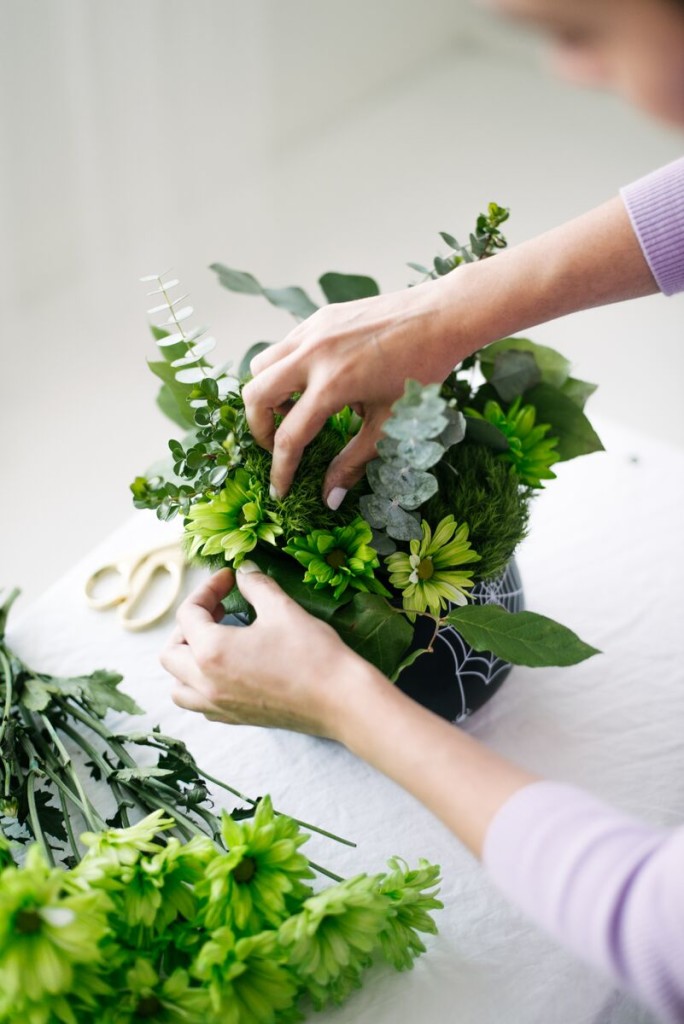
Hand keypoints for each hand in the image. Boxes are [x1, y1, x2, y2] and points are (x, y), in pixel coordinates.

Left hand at [160, 563, 378, 738]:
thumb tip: (245, 572)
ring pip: (178, 685)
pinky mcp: (235, 719)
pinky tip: (229, 668)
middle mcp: (206, 683)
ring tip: (214, 642)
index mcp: (211, 652)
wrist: (341, 701)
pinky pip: (199, 703)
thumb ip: (257, 586)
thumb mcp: (282, 609)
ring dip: (187, 661)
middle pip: (171, 653)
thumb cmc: (312, 654)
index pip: (188, 615)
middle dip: (188, 625)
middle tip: (218, 609)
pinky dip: (201, 684)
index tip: (229, 579)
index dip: (207, 590)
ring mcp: (219, 706)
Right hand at [242, 277, 465, 505]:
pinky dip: (288, 370)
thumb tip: (330, 497)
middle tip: (278, 445)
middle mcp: (314, 354)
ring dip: (268, 394)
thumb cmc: (422, 370)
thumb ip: (354, 461)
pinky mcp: (319, 317)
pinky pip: (285, 347)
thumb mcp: (390, 422)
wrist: (442, 316)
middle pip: (255, 395)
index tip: (281, 490)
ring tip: (295, 411)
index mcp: (332, 385)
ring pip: (262, 366)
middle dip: (259, 429)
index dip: (281, 470)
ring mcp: (313, 330)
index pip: (290, 437)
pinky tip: (317, 383)